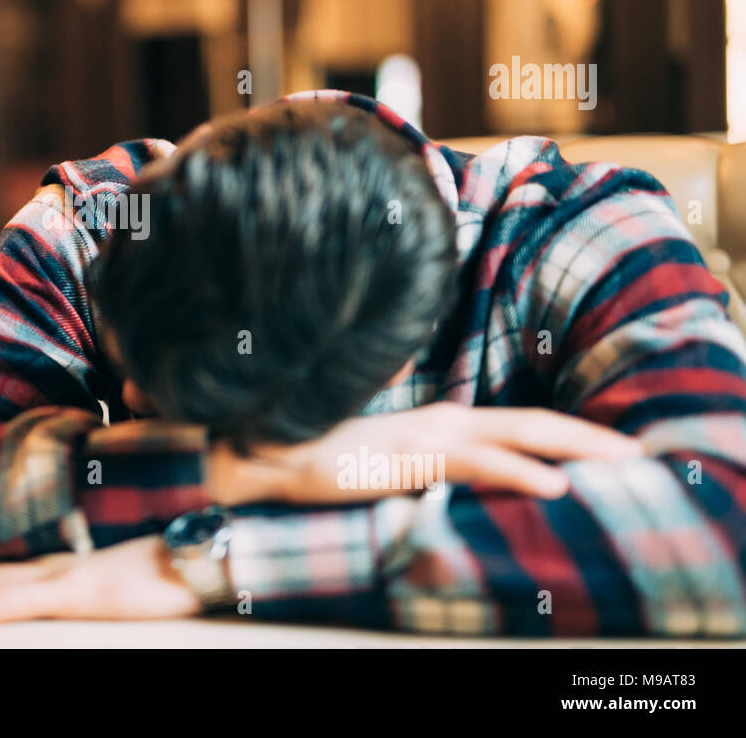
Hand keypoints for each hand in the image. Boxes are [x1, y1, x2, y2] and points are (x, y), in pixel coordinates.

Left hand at [0, 536, 202, 624]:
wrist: (202, 558)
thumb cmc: (179, 571)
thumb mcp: (138, 581)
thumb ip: (116, 580)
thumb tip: (117, 586)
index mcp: (78, 571)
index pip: (19, 575)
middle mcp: (64, 570)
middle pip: (0, 578)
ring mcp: (65, 579)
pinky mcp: (72, 591)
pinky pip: (14, 603)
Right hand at [207, 403, 643, 505]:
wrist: (266, 449)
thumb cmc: (320, 454)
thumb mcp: (381, 456)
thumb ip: (417, 453)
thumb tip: (443, 459)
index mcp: (439, 422)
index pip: (514, 423)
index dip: (564, 432)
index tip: (609, 448)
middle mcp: (442, 420)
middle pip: (531, 422)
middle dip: (590, 437)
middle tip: (640, 453)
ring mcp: (428, 435)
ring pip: (517, 434)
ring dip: (576, 447)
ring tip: (622, 462)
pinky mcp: (411, 456)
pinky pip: (477, 464)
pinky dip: (520, 471)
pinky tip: (557, 486)